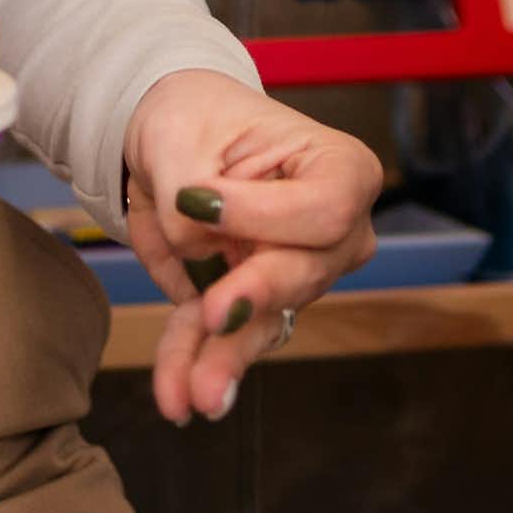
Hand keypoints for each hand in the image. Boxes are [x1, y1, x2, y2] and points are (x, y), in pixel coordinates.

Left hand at [122, 69, 381, 426]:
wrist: (172, 134)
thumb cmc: (194, 116)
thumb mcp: (180, 135)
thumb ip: (188, 195)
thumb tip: (195, 256)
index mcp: (339, 171)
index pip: (324, 209)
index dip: (265, 215)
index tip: (195, 202)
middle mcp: (335, 234)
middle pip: (303, 272)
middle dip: (255, 299)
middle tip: (216, 315)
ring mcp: (297, 275)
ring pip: (264, 321)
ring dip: (225, 357)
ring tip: (195, 393)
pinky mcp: (252, 305)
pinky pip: (226, 338)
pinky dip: (195, 361)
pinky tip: (176, 396)